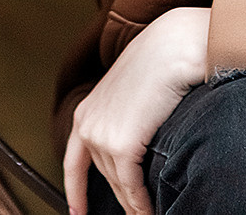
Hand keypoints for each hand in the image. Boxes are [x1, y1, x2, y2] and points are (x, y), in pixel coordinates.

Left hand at [63, 6, 210, 214]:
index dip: (75, 191)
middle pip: (105, 178)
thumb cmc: (158, 64)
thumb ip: (122, 118)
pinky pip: (132, 188)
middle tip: (137, 214)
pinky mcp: (121, 146)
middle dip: (121, 200)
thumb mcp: (129, 94)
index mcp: (85, 113)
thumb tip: (133, 145)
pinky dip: (142, 204)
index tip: (76, 212)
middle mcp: (87, 127)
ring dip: (134, 205)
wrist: (172, 47)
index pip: (74, 163)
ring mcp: (101, 137)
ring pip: (119, 186)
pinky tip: (151, 211)